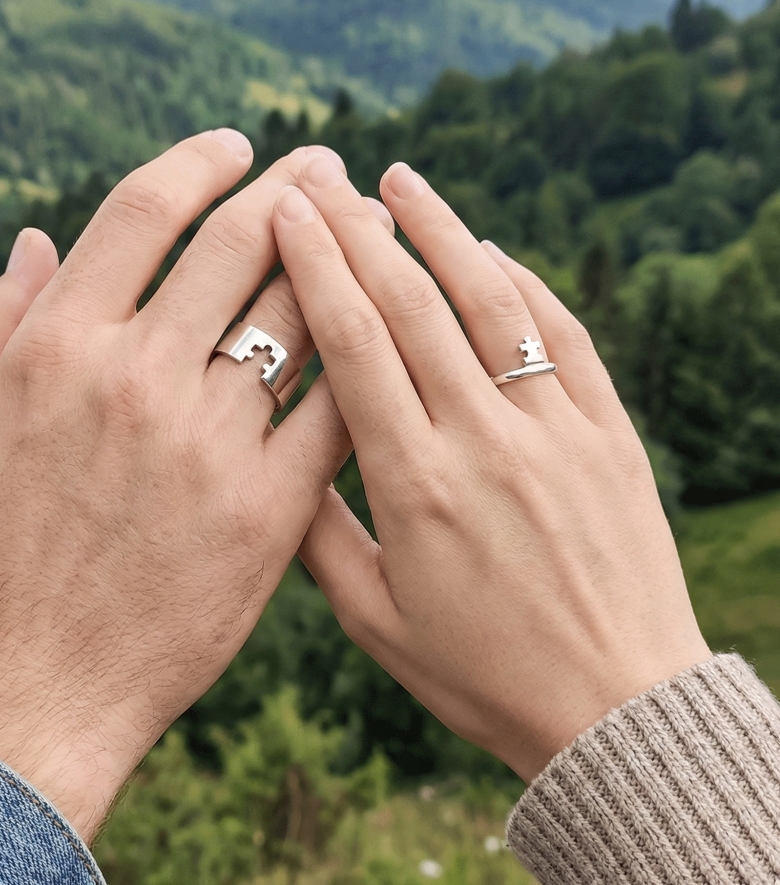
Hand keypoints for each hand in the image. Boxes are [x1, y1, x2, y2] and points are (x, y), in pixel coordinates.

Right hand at [0, 133, 365, 839]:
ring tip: (373, 224)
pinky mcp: (269, 509)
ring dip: (346, 258)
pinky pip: (334, 410)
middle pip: (236, 246)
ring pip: (300, 316)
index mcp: (59, 347)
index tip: (235, 144)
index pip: (142, 213)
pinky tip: (391, 331)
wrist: (35, 686)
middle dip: (293, 190)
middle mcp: (136, 378)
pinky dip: (364, 360)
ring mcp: (209, 443)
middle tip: (327, 165)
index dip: (196, 163)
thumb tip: (36, 239)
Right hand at [271, 155, 710, 782]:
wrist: (614, 711)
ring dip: (444, 232)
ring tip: (401, 180)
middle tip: (323, 178)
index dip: (317, 268)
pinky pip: (563, 337)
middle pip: (413, 307)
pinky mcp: (608, 434)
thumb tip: (274, 451)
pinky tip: (491, 251)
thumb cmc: (481, 674)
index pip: (354, 346)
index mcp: (416, 485)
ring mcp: (556, 431)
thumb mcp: (375, 619)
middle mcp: (486, 442)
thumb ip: (317, 533)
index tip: (287, 214)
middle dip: (360, 231)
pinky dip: (525, 283)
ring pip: (492, 303)